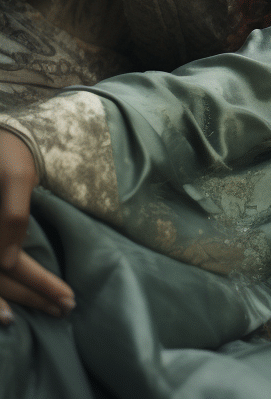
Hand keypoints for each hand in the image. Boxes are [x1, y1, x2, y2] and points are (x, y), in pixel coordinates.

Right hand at [0, 129, 72, 324]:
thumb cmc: (6, 154)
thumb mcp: (16, 175)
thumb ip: (12, 214)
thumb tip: (7, 262)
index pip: (12, 268)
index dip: (39, 285)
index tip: (68, 297)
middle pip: (1, 282)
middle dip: (33, 299)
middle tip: (65, 310)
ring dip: (18, 300)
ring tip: (49, 311)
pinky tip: (10, 311)